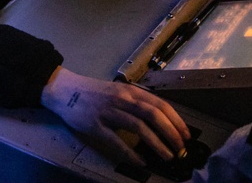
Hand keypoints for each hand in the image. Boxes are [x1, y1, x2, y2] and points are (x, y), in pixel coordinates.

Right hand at [41, 66, 190, 166]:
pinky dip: (131, 153)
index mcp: (130, 91)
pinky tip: (140, 161)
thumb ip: (137, 101)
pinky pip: (116, 141)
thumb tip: (159, 118)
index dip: (176, 120)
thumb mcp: (119, 91)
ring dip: (157, 143)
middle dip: (172, 133)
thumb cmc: (93, 93)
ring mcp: (109, 112)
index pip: (160, 104)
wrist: (65, 90)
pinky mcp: (96, 125)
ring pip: (139, 127)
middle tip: (181, 148)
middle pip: (154, 115)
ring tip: (167, 156)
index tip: (186, 134)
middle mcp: (122, 99)